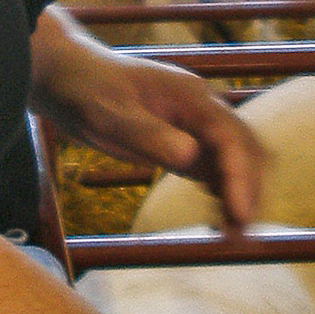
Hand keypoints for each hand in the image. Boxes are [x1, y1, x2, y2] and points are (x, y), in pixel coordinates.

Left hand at [30, 11, 264, 225]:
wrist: (67, 78)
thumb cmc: (86, 91)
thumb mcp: (110, 116)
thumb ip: (148, 135)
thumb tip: (190, 157)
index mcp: (191, 97)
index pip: (230, 138)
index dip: (239, 175)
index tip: (240, 213)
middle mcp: (201, 110)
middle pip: (243, 149)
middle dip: (247, 189)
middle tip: (240, 232)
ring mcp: (194, 126)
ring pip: (233, 161)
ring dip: (238, 194)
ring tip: (233, 235)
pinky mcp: (183, 143)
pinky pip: (213, 169)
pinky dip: (221, 193)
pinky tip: (219, 220)